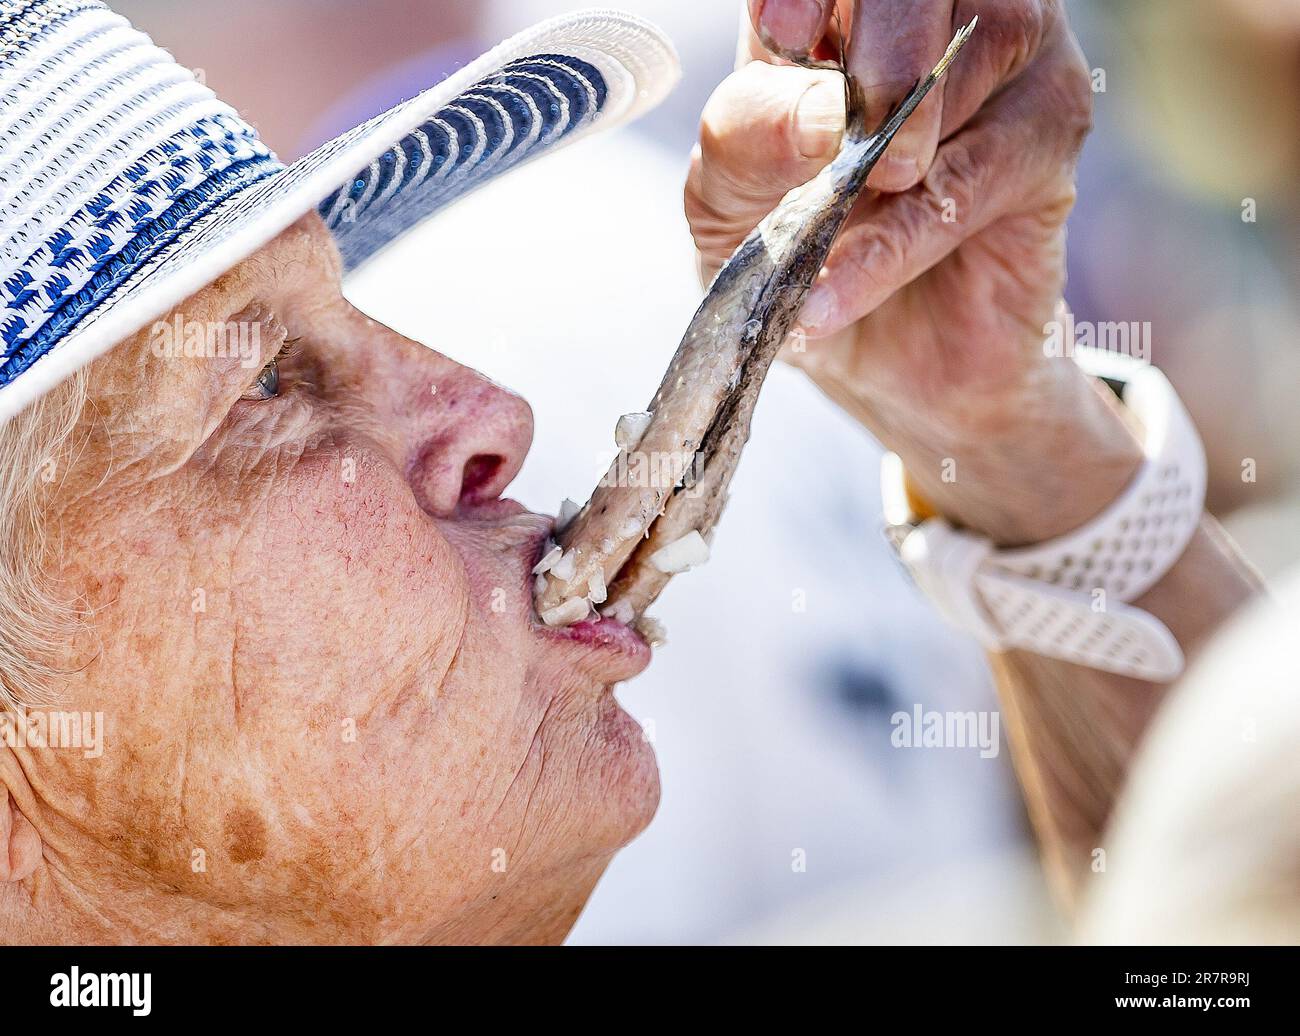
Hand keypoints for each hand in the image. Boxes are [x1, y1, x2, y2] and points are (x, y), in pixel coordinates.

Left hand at [687, 1, 1142, 544]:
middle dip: (880, 44)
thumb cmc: (799, 261)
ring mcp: (1005, 63)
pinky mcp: (1049, 140)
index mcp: (835, 12)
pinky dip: (899, 240)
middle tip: (836, 138)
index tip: (786, 38)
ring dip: (898, 143)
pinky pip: (978, 173)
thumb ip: (744, 140)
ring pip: (975, 48)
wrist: (877, 366)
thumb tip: (819, 112)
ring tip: (836, 228)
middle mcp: (932, 13)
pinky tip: (840, 291)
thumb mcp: (728, 207)